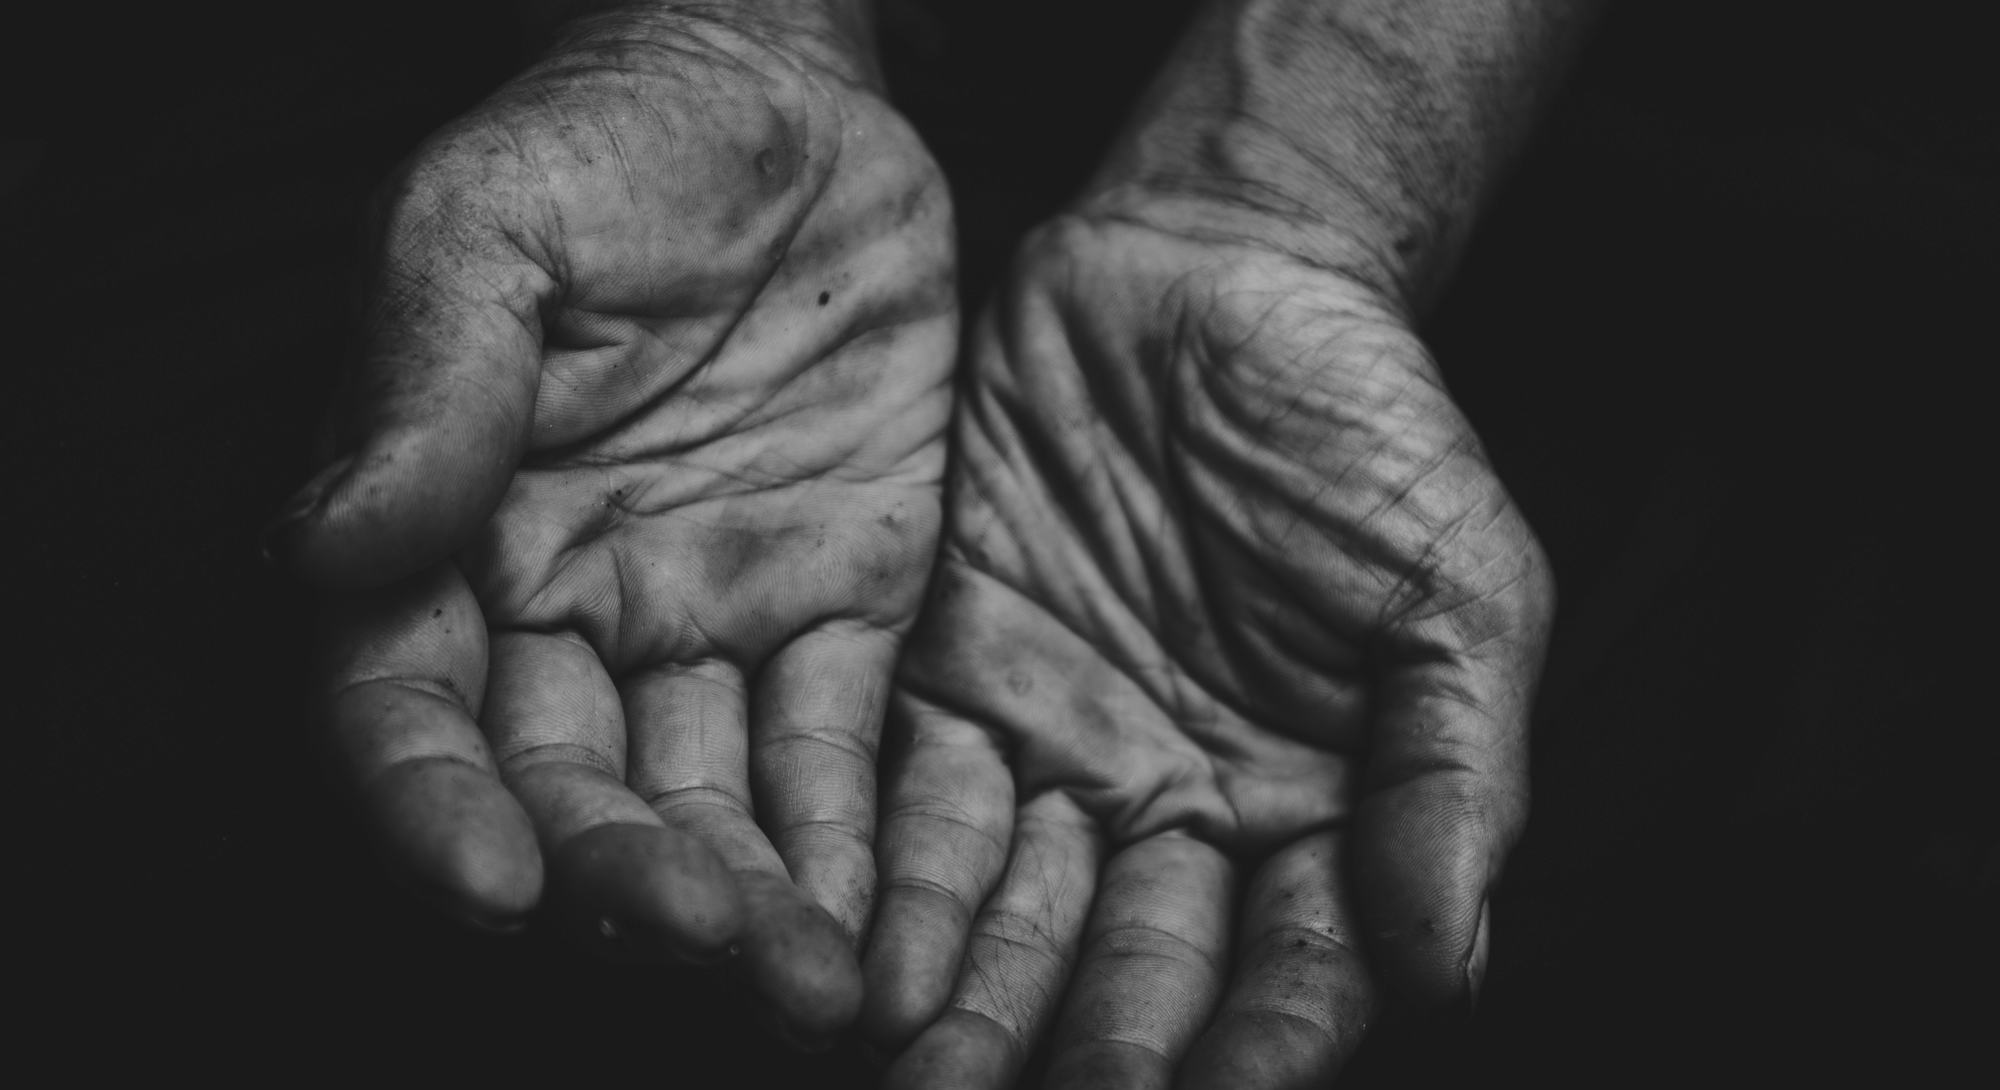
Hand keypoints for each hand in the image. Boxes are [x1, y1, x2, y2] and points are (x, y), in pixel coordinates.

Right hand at [267, 2, 954, 1044]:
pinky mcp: (844, 598)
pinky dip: (852, 839)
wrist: (791, 97)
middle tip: (695, 942)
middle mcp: (573, 603)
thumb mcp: (489, 230)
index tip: (492, 884)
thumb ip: (428, 392)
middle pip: (571, 785)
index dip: (433, 805)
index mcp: (453, 529)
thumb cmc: (608, 140)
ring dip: (747, 900)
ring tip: (802, 988)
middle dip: (624, 881)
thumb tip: (332, 551)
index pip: (410, 705)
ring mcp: (712, 613)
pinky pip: (837, 742)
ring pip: (708, 793)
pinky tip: (873, 929)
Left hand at [860, 208, 1552, 1086]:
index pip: (1294, 967)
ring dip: (972, 1009)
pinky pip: (920, 805)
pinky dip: (898, 890)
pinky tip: (867, 969)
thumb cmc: (1364, 422)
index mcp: (1319, 804)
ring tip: (926, 1086)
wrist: (1215, 267)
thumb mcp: (1456, 587)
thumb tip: (1453, 962)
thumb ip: (1451, 770)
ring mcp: (1064, 748)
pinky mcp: (956, 677)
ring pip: (1016, 915)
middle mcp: (1181, 805)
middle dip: (1090, 1054)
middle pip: (1136, 969)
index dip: (1260, 1048)